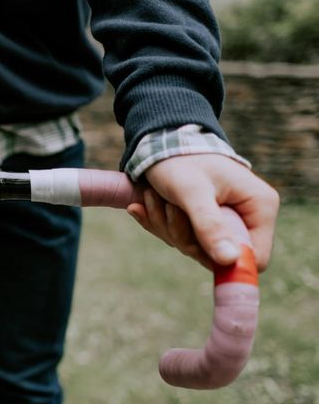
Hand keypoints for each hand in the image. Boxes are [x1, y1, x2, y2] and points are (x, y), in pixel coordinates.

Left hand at [127, 154, 278, 270]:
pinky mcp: (202, 222)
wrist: (158, 142)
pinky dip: (159, 223)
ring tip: (154, 197)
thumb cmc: (179, 161)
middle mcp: (247, 216)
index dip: (225, 262)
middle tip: (168, 206)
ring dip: (166, 226)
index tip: (193, 245)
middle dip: (183, 236)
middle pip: (217, 256)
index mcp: (260, 207)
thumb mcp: (192, 192)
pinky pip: (179, 238)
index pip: (256, 258)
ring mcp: (223, 220)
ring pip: (193, 248)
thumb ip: (209, 226)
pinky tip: (144, 203)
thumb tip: (229, 260)